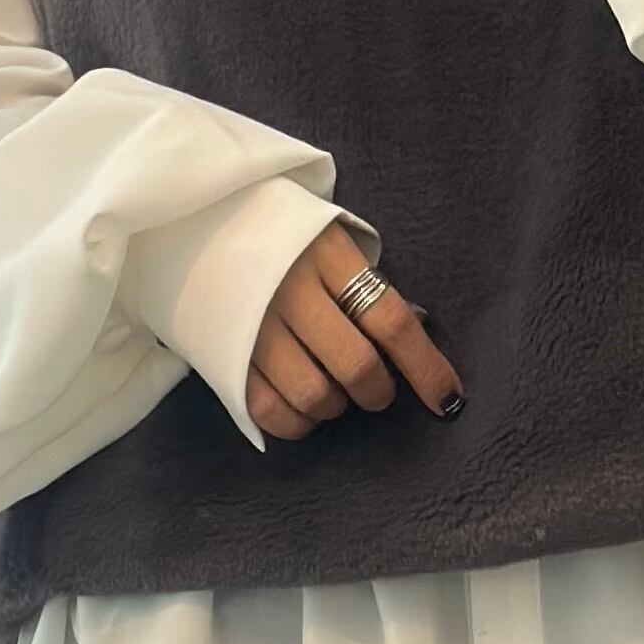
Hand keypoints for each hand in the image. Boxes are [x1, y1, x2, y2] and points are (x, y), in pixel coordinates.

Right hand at [245, 220, 462, 440]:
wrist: (196, 220)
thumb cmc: (279, 233)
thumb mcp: (329, 238)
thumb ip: (368, 282)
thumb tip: (417, 330)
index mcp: (326, 254)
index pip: (391, 320)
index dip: (426, 367)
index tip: (447, 398)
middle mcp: (290, 289)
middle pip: (356, 365)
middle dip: (378, 391)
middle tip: (377, 390)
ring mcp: (253, 325)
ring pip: (315, 395)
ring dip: (337, 407)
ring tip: (334, 391)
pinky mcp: (224, 354)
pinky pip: (270, 411)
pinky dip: (297, 423)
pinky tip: (303, 409)